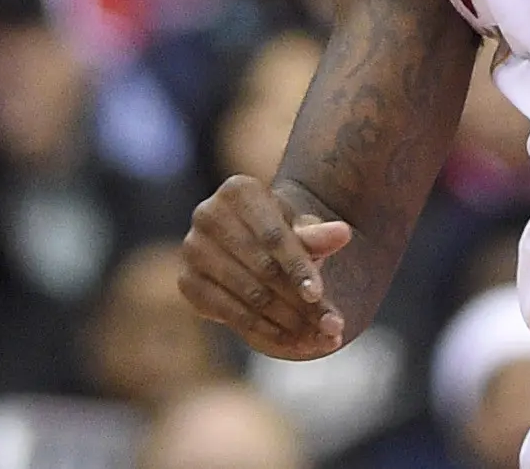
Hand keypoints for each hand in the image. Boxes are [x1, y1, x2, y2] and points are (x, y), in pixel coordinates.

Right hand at [180, 175, 355, 357]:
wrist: (247, 243)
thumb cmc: (280, 232)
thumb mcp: (301, 228)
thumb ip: (319, 234)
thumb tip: (343, 233)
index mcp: (239, 190)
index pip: (274, 236)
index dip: (298, 267)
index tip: (319, 295)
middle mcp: (208, 214)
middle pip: (263, 268)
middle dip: (299, 301)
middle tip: (329, 326)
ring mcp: (192, 248)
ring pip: (248, 293)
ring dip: (286, 320)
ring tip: (316, 338)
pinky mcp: (187, 281)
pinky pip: (228, 311)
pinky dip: (261, 329)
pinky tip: (288, 339)